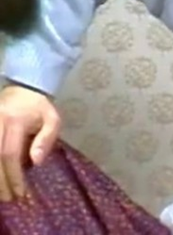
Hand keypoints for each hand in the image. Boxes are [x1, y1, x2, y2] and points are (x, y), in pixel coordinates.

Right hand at [0, 85, 59, 200]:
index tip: (21, 192)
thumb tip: (36, 162)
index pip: (10, 154)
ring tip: (2, 194)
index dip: (14, 175)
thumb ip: (46, 139)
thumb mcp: (52, 119)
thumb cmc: (38, 108)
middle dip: (0, 182)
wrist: (20, 89)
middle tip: (8, 198)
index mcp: (14, 121)